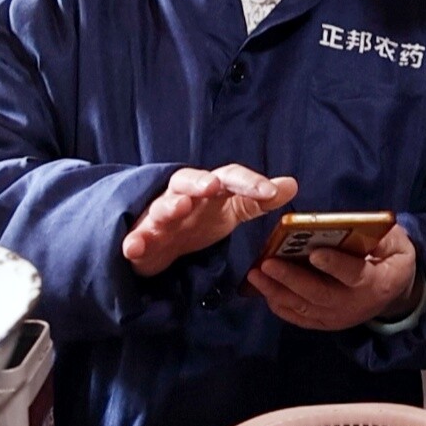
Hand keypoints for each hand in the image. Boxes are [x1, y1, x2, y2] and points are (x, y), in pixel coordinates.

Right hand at [122, 165, 297, 276]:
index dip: (251, 183)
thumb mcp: (231, 209)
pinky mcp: (140, 237)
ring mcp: (159, 216)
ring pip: (161, 207)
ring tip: (179, 208)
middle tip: (212, 185)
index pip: (230, 177)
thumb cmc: (200, 219)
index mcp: (209, 188)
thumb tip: (292, 183)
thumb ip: (258, 199)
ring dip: (169, 206)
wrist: (161, 242)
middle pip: (188, 181)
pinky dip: (134, 241)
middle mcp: (183, 195)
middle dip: (199, 182)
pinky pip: (135, 237)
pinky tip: (134, 248)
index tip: (273, 192)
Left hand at [246, 223, 420, 330]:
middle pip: (319, 294)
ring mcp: (337, 317)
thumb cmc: (393, 261)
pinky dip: (279, 304)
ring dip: (277, 292)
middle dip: (291, 279)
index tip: (315, 252)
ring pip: (303, 307)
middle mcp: (354, 305)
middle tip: (266, 263)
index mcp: (375, 283)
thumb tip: (354, 226)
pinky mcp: (324, 323)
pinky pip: (298, 317)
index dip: (335, 264)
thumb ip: (380, 236)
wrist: (395, 295)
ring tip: (255, 274)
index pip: (354, 274)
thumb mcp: (398, 245)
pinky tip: (262, 290)